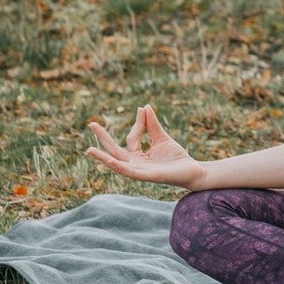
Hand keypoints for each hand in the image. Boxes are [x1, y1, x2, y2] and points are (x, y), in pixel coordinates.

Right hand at [87, 106, 206, 187]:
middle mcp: (136, 165)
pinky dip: (119, 166)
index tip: (142, 110)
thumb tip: (144, 106)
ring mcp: (141, 171)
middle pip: (116, 151)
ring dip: (104, 157)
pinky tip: (109, 160)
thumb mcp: (162, 138)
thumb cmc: (177, 157)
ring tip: (90, 150)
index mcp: (139, 156)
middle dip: (103, 139)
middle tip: (91, 124)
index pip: (132, 137)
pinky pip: (130, 172)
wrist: (193, 170)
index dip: (137, 122)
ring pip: (118, 164)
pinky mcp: (148, 176)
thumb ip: (152, 124)